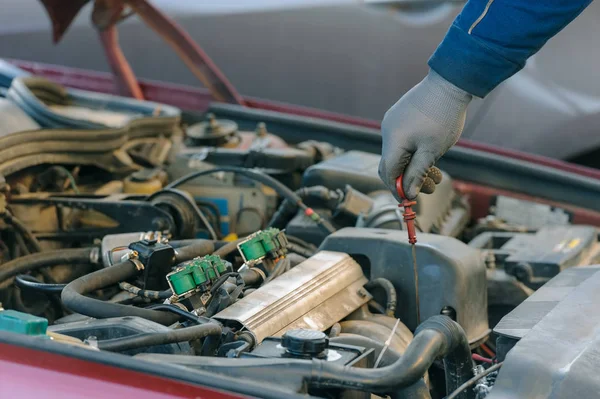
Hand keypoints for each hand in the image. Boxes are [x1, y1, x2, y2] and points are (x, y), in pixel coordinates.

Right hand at [378, 69, 471, 199]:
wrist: (450, 82)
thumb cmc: (443, 117)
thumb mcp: (432, 151)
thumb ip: (417, 173)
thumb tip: (407, 194)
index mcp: (393, 141)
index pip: (388, 173)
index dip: (397, 189)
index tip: (410, 200)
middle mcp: (388, 131)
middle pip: (391, 164)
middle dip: (408, 180)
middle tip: (429, 187)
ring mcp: (393, 122)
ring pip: (399, 153)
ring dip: (415, 167)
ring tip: (437, 174)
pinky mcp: (400, 116)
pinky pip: (402, 141)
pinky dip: (414, 153)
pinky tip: (431, 156)